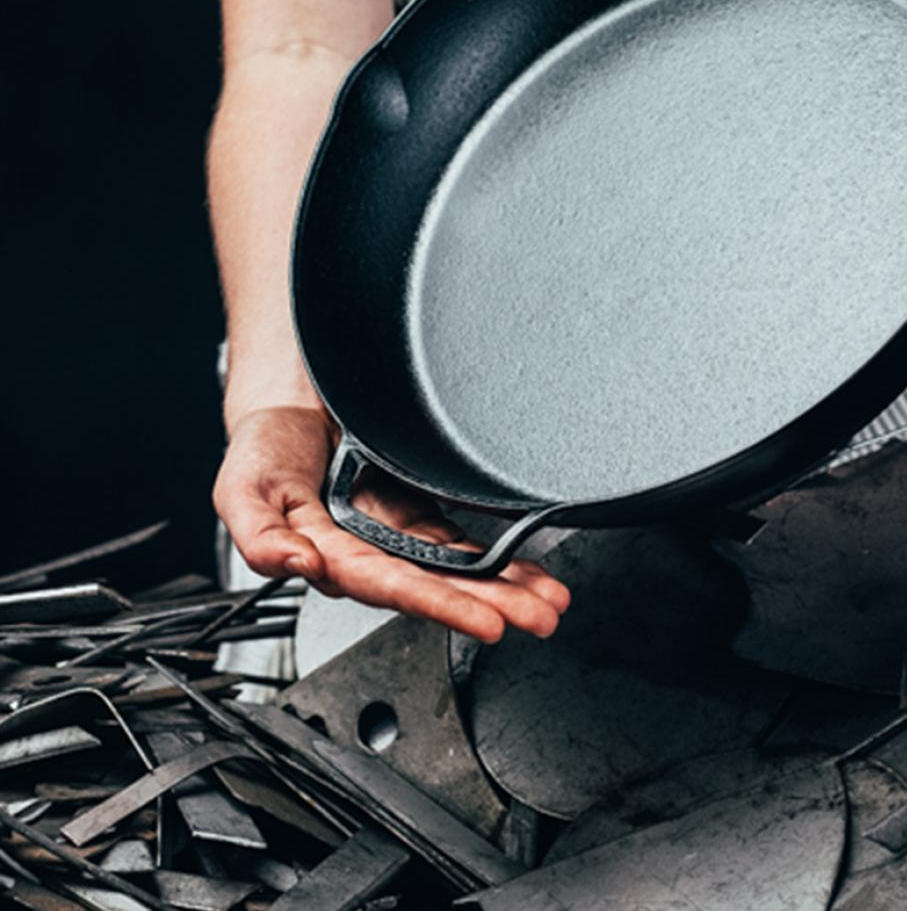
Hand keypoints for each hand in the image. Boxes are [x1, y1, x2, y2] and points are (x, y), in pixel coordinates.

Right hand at [213, 405, 570, 642]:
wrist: (291, 400)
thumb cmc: (263, 448)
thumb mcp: (242, 489)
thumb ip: (260, 535)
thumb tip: (296, 565)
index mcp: (330, 555)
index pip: (391, 586)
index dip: (439, 603)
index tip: (485, 621)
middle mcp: (372, 549)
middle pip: (438, 582)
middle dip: (491, 604)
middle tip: (540, 617)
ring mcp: (400, 528)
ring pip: (458, 563)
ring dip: (504, 585)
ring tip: (549, 601)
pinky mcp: (420, 503)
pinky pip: (463, 532)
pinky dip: (498, 551)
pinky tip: (528, 568)